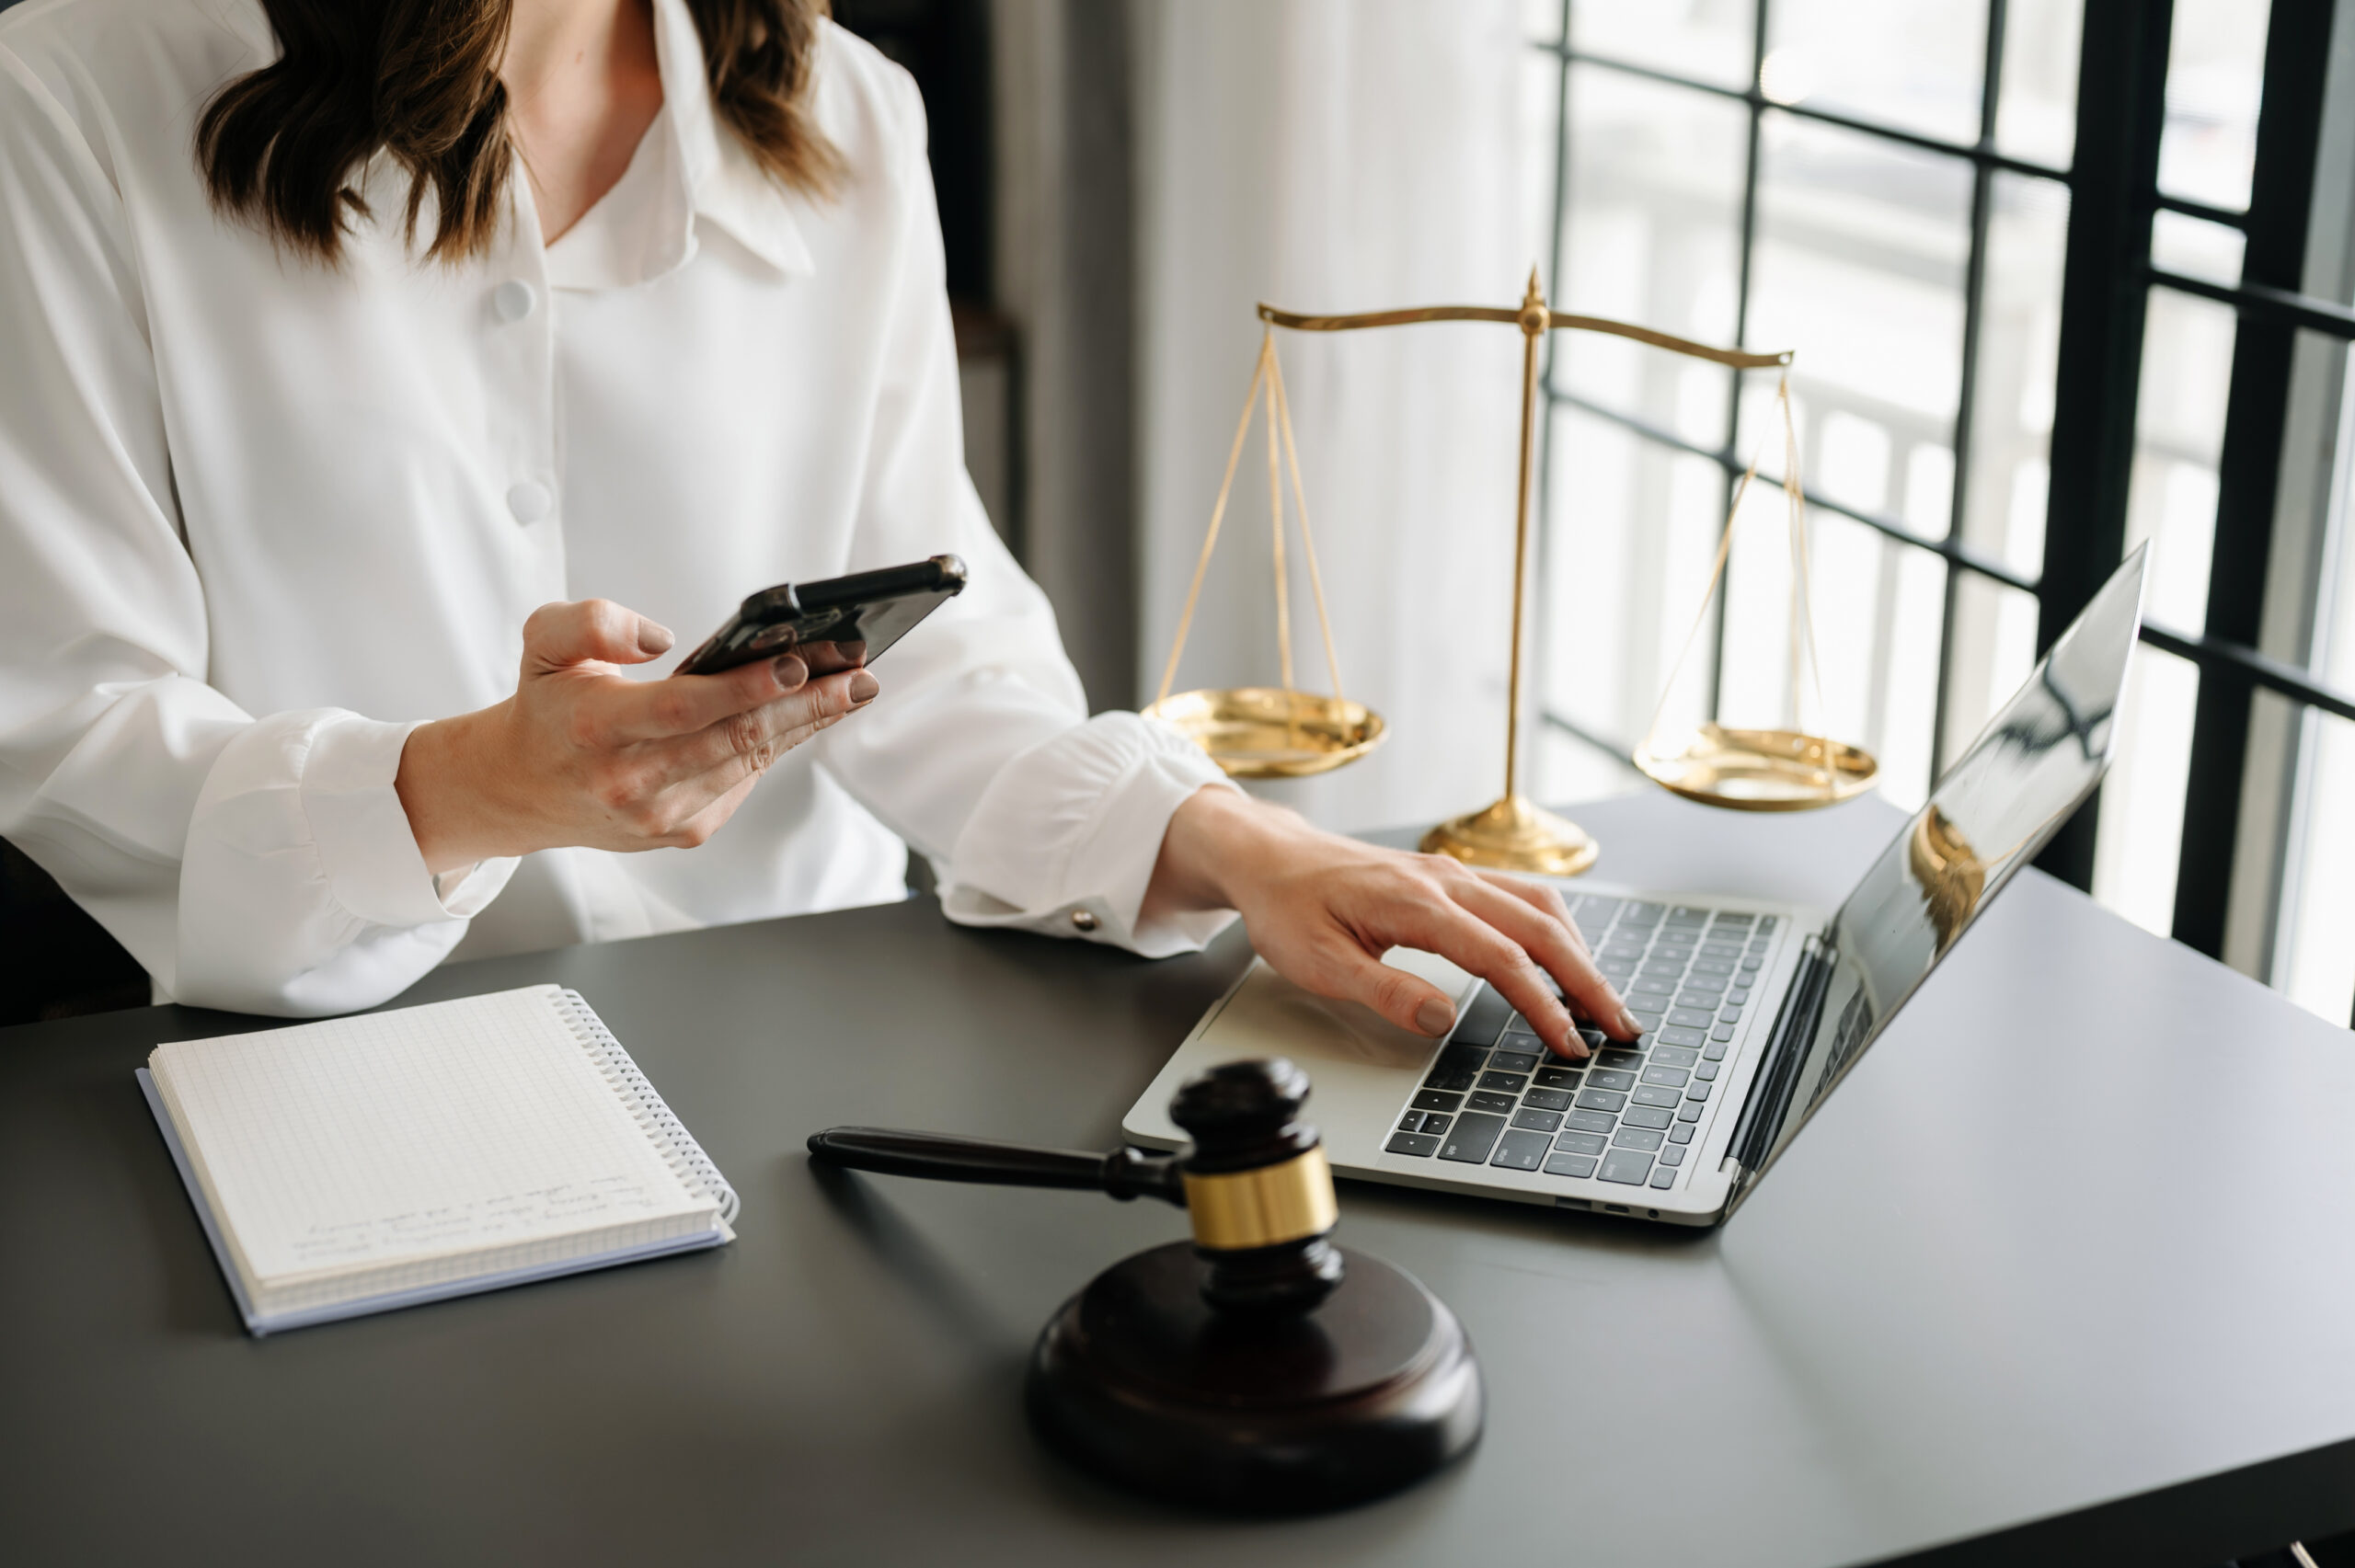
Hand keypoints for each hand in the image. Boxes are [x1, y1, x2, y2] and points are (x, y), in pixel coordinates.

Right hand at [395, 599, 875, 873]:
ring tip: (852, 688)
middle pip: (734, 739)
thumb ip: (590, 622)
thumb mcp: (543, 645)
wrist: (524, 788)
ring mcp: (661, 814)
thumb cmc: (548, 707)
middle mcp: (631, 780)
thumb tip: (659, 637)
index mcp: (597, 729)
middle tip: (857, 675)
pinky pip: (743, 782)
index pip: (682, 708)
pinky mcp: (684, 830)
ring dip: (807, 723)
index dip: (744, 687)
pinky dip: (778, 746)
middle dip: (805, 704)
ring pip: (749, 762)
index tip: (797, 662)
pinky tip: (809, 715)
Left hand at [1143, 788, 1640, 1059]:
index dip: (1543, 1005)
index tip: (1569, 1045)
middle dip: (1587, 981)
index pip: (1502, 960)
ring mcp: (1452, 874)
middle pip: (1540, 929)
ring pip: (1538, 906)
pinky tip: (1563, 954)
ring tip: (1602, 1000)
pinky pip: (1520, 895)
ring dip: (1578, 952)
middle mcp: (1446, 881)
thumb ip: (1385, 991)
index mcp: (1418, 904)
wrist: (1270, 857)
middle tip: (1621, 1027)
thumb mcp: (1319, 963)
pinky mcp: (1451, 876)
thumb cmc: (1288, 908)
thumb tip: (1442, 1021)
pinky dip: (1554, 927)